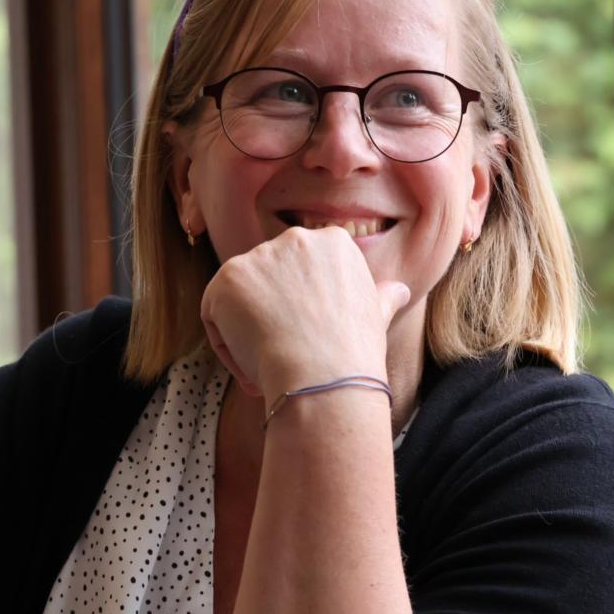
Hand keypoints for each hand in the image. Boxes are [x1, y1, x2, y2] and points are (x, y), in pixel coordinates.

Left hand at [200, 226, 410, 400]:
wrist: (324, 375)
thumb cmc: (353, 352)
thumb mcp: (376, 314)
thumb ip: (381, 295)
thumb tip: (398, 290)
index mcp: (332, 241)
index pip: (300, 270)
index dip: (300, 307)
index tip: (311, 334)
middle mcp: (294, 238)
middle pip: (268, 280)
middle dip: (271, 315)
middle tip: (288, 352)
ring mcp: (258, 255)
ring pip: (239, 298)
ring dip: (247, 331)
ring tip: (271, 363)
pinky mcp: (227, 278)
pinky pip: (215, 313)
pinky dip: (226, 343)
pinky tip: (252, 362)